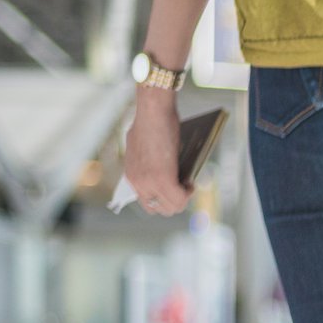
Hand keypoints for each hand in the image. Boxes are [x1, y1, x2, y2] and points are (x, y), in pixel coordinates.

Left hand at [121, 89, 191, 215]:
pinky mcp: (164, 179)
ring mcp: (150, 183)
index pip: (147, 203)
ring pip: (171, 207)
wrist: (153, 113)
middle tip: (184, 188)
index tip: (173, 190)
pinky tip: (191, 182)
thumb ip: (146, 163)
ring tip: (188, 185)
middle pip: (159, 209)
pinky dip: (188, 193)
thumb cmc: (149, 123)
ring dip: (182, 199)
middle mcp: (138, 183)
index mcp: (131, 176)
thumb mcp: (142, 148)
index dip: (163, 199)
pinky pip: (180, 198)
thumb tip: (160, 170)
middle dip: (175, 202)